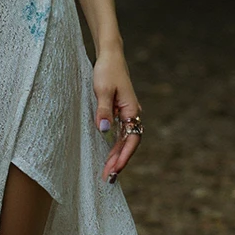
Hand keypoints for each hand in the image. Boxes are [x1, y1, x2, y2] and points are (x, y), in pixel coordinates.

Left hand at [92, 44, 141, 182]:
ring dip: (117, 156)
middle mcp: (132, 113)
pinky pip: (120, 134)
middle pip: (129, 143)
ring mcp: (127, 113)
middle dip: (119, 161)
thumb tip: (103, 131)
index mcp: (131, 110)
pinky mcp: (120, 111)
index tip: (114, 169)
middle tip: (107, 178)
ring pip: (125, 140)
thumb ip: (103, 111)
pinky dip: (115, 146)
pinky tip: (108, 156)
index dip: (124, 156)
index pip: (132, 139)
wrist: (110, 56)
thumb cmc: (106, 70)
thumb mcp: (101, 90)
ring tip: (107, 172)